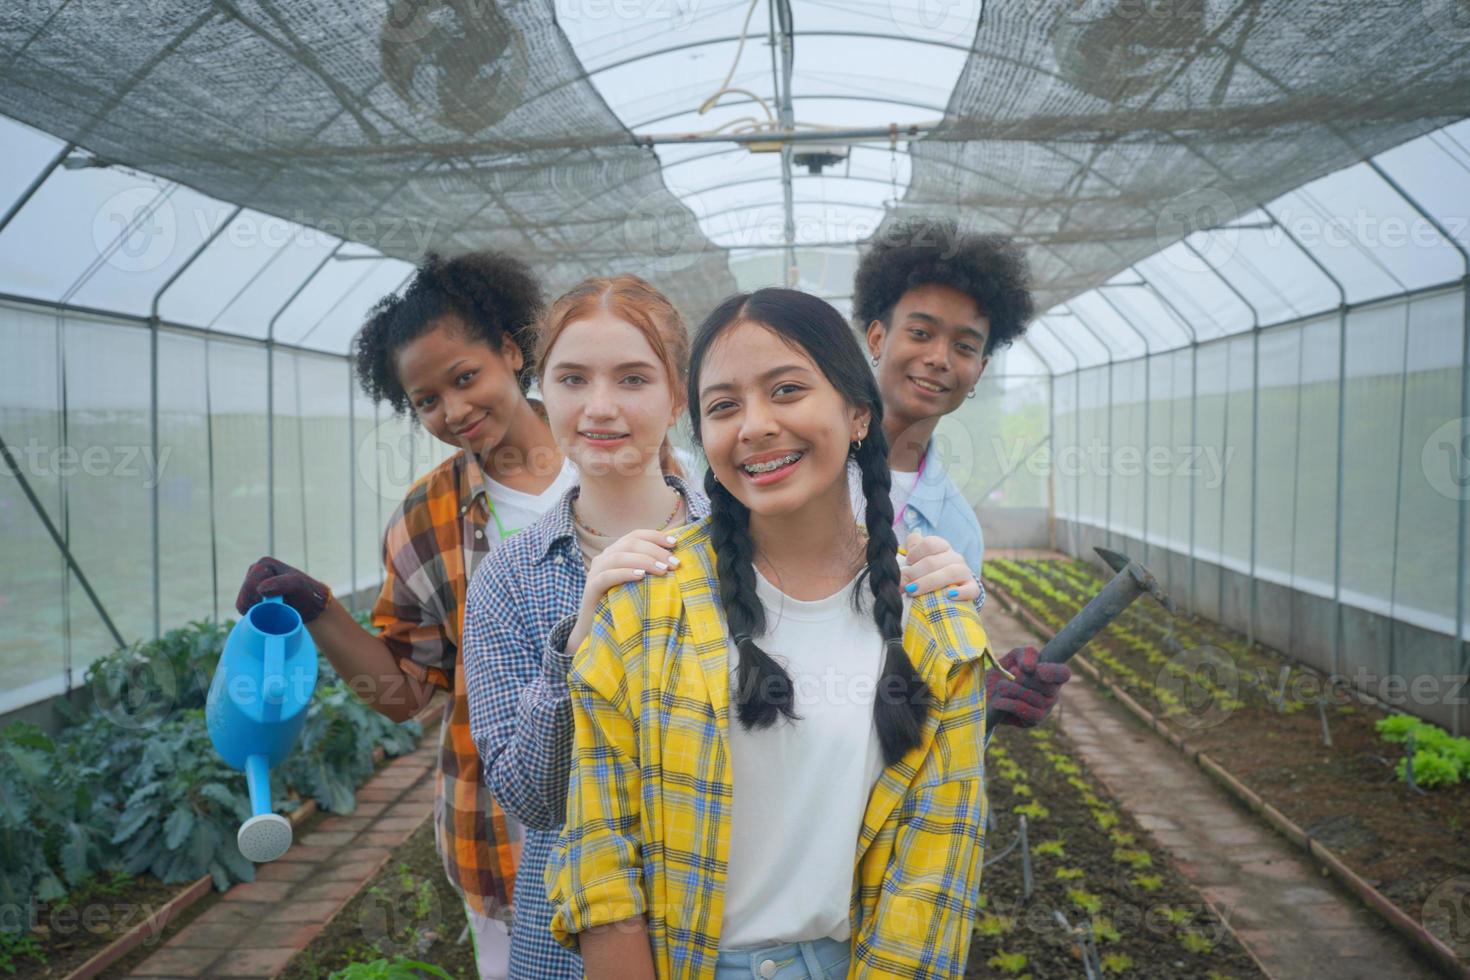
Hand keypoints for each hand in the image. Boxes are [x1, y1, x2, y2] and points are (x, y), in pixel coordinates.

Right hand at [235, 556, 330, 623]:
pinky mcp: (252, 597)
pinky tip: (266, 614)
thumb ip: (282, 584)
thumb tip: (260, 589)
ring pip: (242, 602)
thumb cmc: (307, 592)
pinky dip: (252, 614)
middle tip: (274, 608)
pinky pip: (243, 608)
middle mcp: (256, 571)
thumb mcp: (298, 585)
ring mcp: (253, 584)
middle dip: (256, 604)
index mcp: (264, 564)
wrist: (311, 605)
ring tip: (272, 610)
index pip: (250, 584)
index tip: (275, 603)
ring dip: (254, 610)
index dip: (258, 597)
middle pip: (244, 593)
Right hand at [565, 530, 679, 653]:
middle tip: (674, 563)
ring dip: (644, 561)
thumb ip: (651, 570)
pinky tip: (640, 576)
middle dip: (655, 551)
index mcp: (616, 552)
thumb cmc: (623, 605)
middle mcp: (604, 558)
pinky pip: (607, 576)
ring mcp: (595, 572)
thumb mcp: (639, 584)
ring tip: (663, 570)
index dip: (655, 536)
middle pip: (630, 543)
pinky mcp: (591, 588)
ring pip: (619, 557)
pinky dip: (625, 573)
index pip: (636, 535)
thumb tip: (676, 561)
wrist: (597, 629)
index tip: (675, 543)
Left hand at [900, 531, 979, 600]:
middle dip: (914, 573)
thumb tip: (899, 552)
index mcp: (942, 547)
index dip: (915, 553)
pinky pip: (971, 589)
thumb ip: (910, 555)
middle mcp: (955, 557)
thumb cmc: (928, 575)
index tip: (906, 563)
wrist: (950, 594)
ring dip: (929, 582)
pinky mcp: (973, 589)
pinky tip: (949, 596)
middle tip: (902, 585)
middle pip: (934, 561)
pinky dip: (961, 592)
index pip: (930, 543)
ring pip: (951, 572)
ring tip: (913, 591)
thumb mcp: (918, 562)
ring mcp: (965, 573)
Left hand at [986, 646, 1070, 727]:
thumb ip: (1026, 655)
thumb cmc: (1005, 671)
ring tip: (1000, 686)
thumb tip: (1031, 668)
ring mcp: (1045, 708)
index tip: (1037, 670)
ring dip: (1013, 690)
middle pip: (1048, 687)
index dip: (1053, 672)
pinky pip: (1024, 711)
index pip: (1063, 673)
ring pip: (1036, 699)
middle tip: (1011, 672)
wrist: (988, 692)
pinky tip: (998, 700)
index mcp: (1052, 674)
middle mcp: (1053, 693)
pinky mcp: (1033, 720)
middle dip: (1025, 679)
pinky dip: (1009, 704)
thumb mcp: (1015, 656)